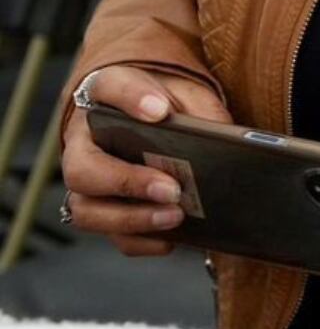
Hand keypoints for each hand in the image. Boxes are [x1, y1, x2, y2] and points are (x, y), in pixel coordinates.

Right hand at [62, 65, 231, 255]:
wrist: (150, 116)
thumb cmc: (167, 103)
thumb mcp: (188, 93)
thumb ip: (202, 110)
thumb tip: (227, 140)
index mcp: (107, 97)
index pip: (110, 87)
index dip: (131, 99)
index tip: (159, 110)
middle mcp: (85, 141)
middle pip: (83, 168)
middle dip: (127, 182)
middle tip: (171, 188)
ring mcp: (89, 182)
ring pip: (87, 210)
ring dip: (131, 219)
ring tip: (176, 216)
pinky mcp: (104, 211)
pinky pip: (110, 235)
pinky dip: (141, 241)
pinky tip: (171, 237)